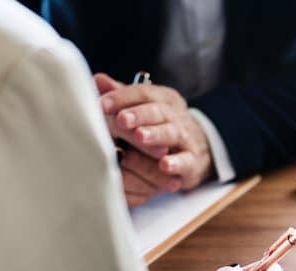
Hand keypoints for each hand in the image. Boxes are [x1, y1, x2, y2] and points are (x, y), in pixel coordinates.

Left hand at [95, 73, 213, 205]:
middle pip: (159, 111)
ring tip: (140, 136)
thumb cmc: (163, 126)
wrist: (198, 150)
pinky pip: (185, 161)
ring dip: (156, 134)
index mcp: (164, 99)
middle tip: (121, 119)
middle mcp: (177, 116)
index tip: (102, 104)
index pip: (144, 92)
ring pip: (172, 133)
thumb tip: (98, 80)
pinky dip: (176, 163)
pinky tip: (164, 165)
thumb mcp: (145, 108)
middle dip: (139, 115)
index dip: (122, 97)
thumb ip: (123, 97)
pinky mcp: (192, 162)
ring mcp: (186, 138)